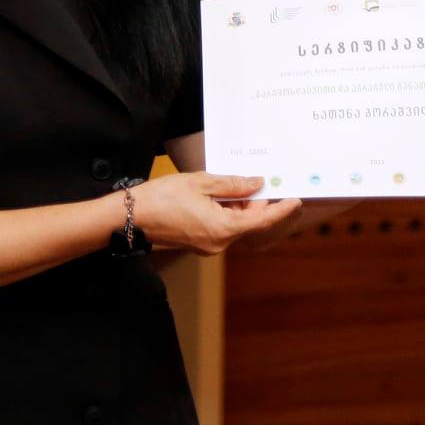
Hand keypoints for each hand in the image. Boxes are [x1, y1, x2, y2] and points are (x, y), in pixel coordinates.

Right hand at [131, 173, 300, 255]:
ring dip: (238, 205)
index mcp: (222, 229)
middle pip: (248, 221)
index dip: (280, 209)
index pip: (261, 219)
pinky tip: (219, 194)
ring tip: (232, 183)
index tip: (296, 199)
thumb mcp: (201, 183)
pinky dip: (226, 211)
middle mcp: (218, 243)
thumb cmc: (161, 197)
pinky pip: (221, 227)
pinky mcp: (199, 243)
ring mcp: (208, 246)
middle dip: (255, 201)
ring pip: (235, 224)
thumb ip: (233, 184)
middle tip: (257, 178)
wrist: (129, 217)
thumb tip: (257, 183)